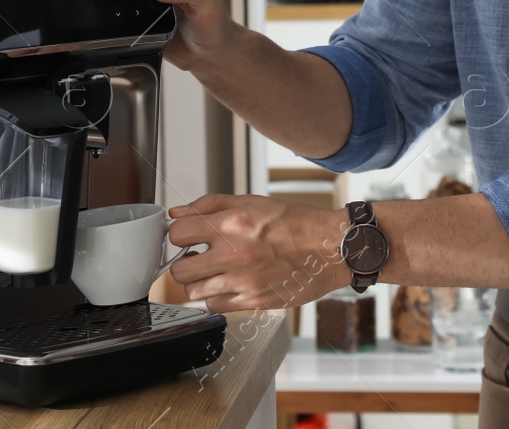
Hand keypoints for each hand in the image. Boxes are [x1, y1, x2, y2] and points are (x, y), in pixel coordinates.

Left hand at [166, 195, 351, 312]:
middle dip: (184, 262)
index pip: (178, 234)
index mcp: (232, 224)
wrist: (330, 248)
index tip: (185, 236)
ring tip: (213, 272)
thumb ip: (210, 205)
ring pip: (193, 293)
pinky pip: (215, 306)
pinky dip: (216, 296)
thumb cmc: (295, 224)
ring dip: (198, 282)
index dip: (178, 234)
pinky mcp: (253, 301)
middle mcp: (234, 255)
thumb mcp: (251, 201)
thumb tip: (178, 211)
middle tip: (196, 257)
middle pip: (179, 270)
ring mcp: (243, 282)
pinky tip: (228, 284)